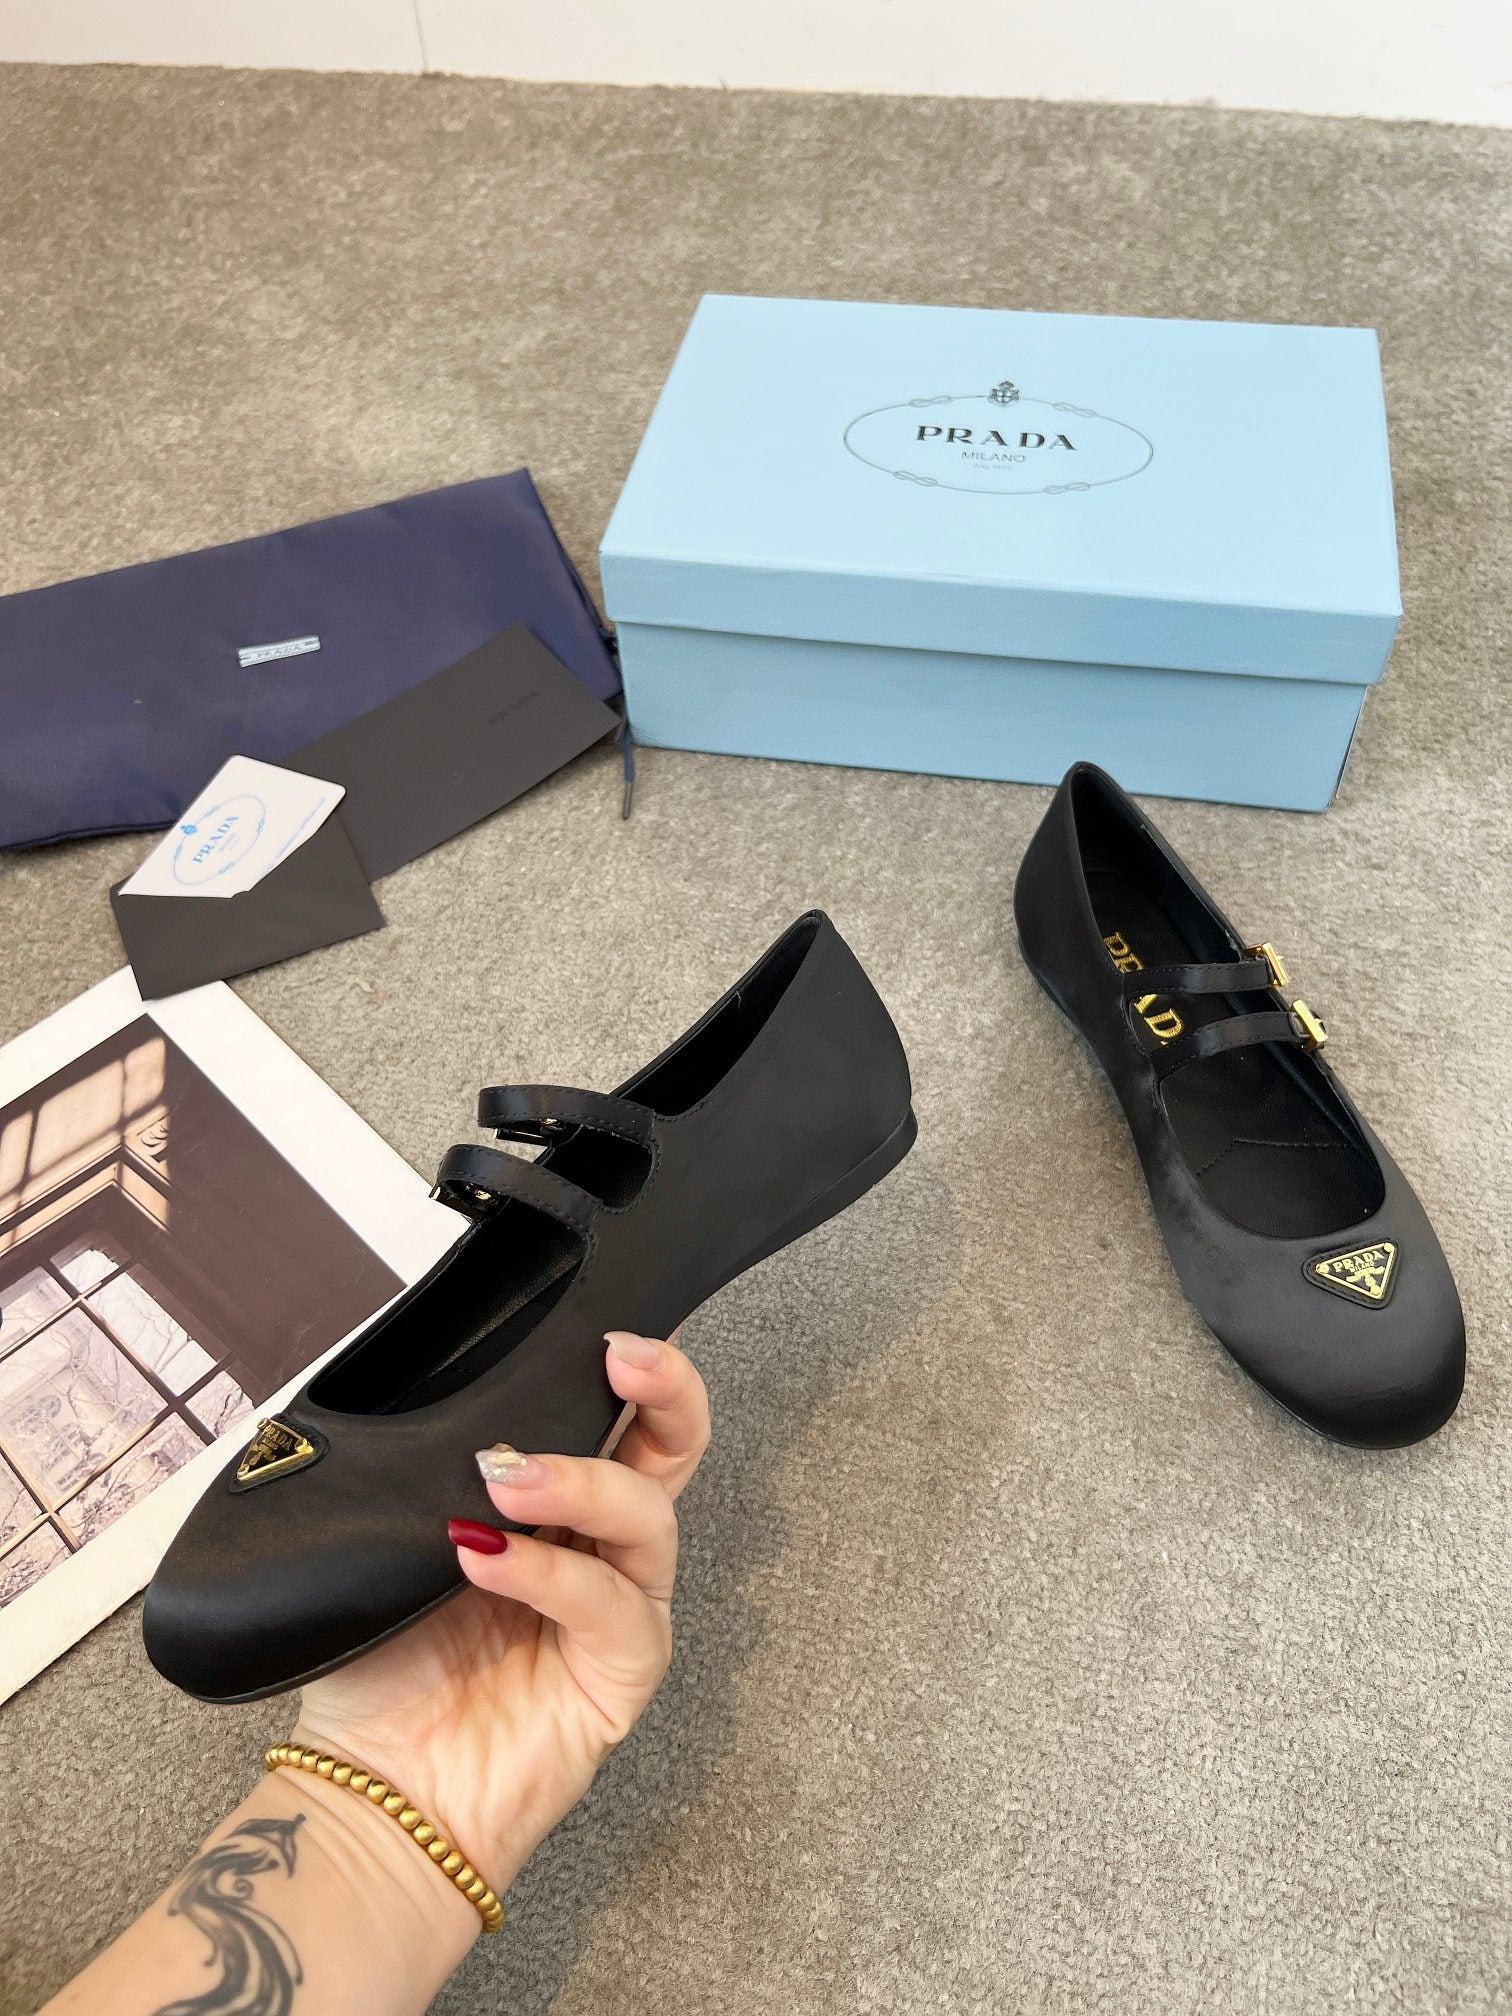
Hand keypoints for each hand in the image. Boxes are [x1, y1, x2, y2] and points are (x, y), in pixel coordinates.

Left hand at [289, 1330, 709, 1907]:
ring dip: (582, 1481)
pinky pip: (609, 1604)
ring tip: (505, 1476)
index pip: (618, 1416)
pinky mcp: (623, 1672)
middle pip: (674, 1448)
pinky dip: (549, 1572)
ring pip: (649, 1515)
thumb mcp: (392, 1541)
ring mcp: (621, 1607)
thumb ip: (422, 1470)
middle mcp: (602, 1545)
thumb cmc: (384, 1666)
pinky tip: (486, 1559)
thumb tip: (427, 1392)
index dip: (634, 1367)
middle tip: (619, 1357)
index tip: (607, 1328)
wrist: (375, 1790)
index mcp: (558, 1502)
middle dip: (665, 1389)